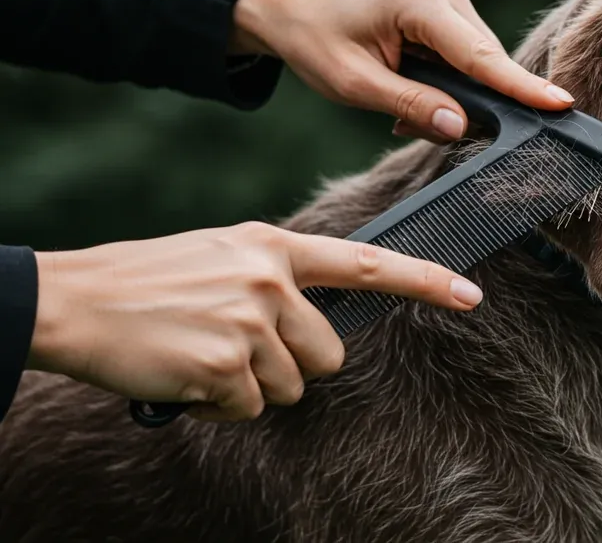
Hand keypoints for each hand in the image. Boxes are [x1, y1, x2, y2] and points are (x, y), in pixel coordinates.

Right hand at [27, 222, 482, 421]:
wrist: (76, 299)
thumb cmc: (148, 281)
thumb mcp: (223, 255)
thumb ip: (276, 278)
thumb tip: (317, 319)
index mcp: (273, 246)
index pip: (369, 264)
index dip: (426, 282)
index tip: (471, 294)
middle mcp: (272, 280)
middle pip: (330, 354)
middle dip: (292, 365)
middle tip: (234, 345)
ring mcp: (251, 322)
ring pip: (291, 387)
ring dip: (251, 386)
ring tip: (202, 353)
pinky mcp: (226, 366)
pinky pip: (250, 409)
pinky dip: (218, 405)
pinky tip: (185, 375)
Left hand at [229, 0, 573, 141]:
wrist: (290, 8)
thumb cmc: (315, 40)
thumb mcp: (354, 84)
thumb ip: (411, 104)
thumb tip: (461, 128)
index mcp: (420, 6)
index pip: (481, 57)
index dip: (522, 87)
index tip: (562, 105)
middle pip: (483, 66)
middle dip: (464, 107)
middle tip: (405, 125)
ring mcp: (449, 3)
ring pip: (476, 68)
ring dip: (449, 99)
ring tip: (396, 108)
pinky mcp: (447, 16)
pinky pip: (464, 63)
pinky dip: (444, 87)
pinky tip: (406, 94)